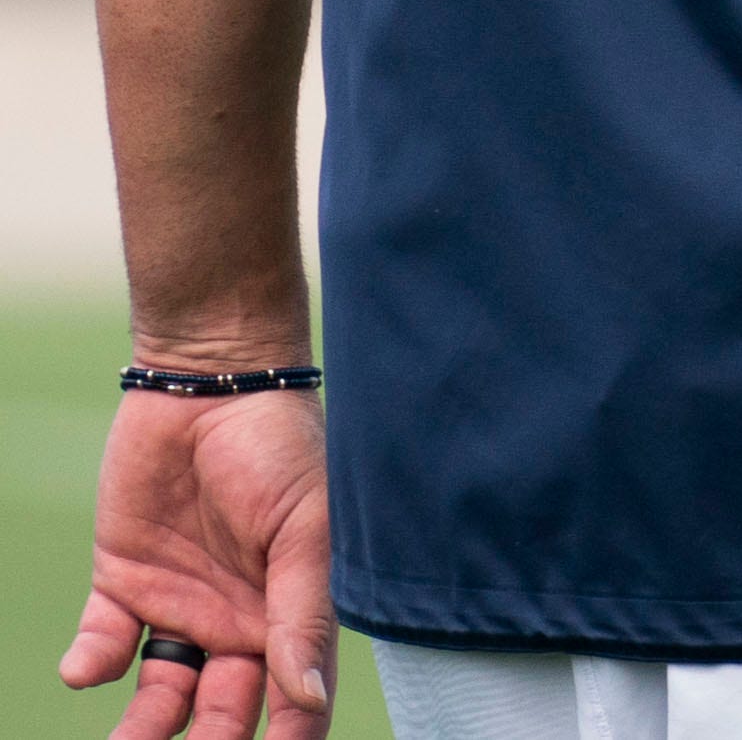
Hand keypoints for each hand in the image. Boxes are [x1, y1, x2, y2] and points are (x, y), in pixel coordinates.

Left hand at [61, 387, 333, 739]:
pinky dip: (91, 663)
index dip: (290, 735)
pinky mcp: (123, 583)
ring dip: (140, 732)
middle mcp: (235, 622)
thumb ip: (303, 614)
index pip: (292, 697)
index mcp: (289, 613)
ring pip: (157, 697)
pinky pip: (103, 644)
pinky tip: (89, 665)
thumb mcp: (306, 529)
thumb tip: (308, 698)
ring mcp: (178, 606)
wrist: (210, 381)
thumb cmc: (280, 446)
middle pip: (221, 711)